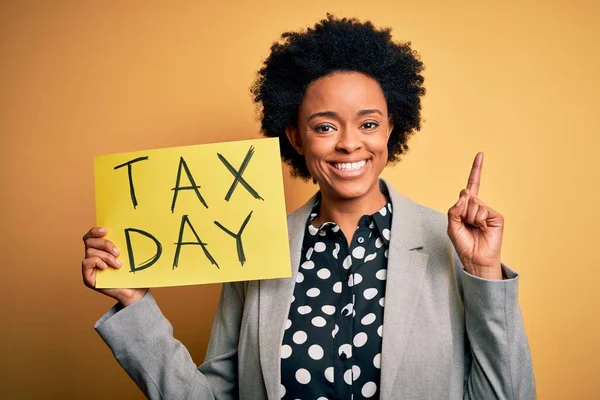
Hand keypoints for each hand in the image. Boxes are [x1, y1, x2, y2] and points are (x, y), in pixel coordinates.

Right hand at [82, 227, 147, 305]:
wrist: (135, 292)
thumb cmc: (133, 273)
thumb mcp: (129, 255)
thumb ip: (123, 243)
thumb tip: (129, 228)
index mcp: (101, 249)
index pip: (91, 235)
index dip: (96, 231)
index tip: (106, 230)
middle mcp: (93, 257)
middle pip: (89, 241)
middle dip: (105, 244)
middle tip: (118, 252)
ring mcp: (90, 267)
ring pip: (90, 251)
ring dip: (106, 256)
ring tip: (118, 264)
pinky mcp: (88, 277)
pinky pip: (86, 262)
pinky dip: (97, 262)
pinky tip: (106, 267)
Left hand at [447, 153, 503, 279]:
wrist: (476, 259)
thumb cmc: (464, 244)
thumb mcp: (452, 226)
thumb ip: (454, 210)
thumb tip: (465, 195)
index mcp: (467, 207)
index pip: (472, 185)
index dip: (476, 170)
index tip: (480, 154)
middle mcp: (478, 206)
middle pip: (466, 196)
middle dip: (462, 211)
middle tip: (466, 225)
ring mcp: (488, 211)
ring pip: (473, 204)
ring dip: (470, 217)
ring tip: (474, 229)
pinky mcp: (496, 216)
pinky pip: (482, 211)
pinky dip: (478, 220)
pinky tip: (482, 229)